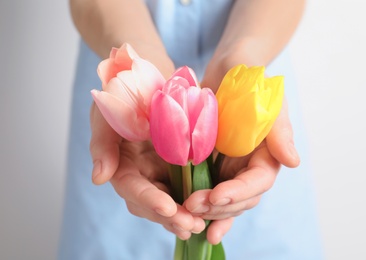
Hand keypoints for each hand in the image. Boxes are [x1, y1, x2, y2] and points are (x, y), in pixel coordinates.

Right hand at [89, 102, 205, 239]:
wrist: (149, 80)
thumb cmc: (124, 93)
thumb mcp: (109, 113)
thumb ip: (102, 144)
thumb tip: (99, 178)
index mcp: (121, 163)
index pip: (131, 187)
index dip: (147, 199)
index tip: (167, 208)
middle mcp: (139, 174)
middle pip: (150, 203)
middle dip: (169, 216)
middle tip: (190, 226)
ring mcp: (158, 173)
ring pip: (167, 203)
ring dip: (181, 217)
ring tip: (199, 226)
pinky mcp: (176, 169)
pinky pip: (184, 191)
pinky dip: (193, 203)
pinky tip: (208, 212)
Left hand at [184, 99, 299, 243]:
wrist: (226, 75)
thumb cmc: (251, 85)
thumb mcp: (268, 103)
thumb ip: (279, 132)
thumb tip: (293, 162)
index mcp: (266, 157)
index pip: (257, 182)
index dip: (238, 192)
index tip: (217, 195)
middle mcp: (250, 169)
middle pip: (241, 199)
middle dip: (219, 206)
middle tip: (192, 206)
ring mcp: (231, 172)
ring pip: (226, 203)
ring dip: (209, 212)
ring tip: (187, 213)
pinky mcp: (213, 170)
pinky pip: (211, 196)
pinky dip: (207, 213)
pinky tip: (197, 227)